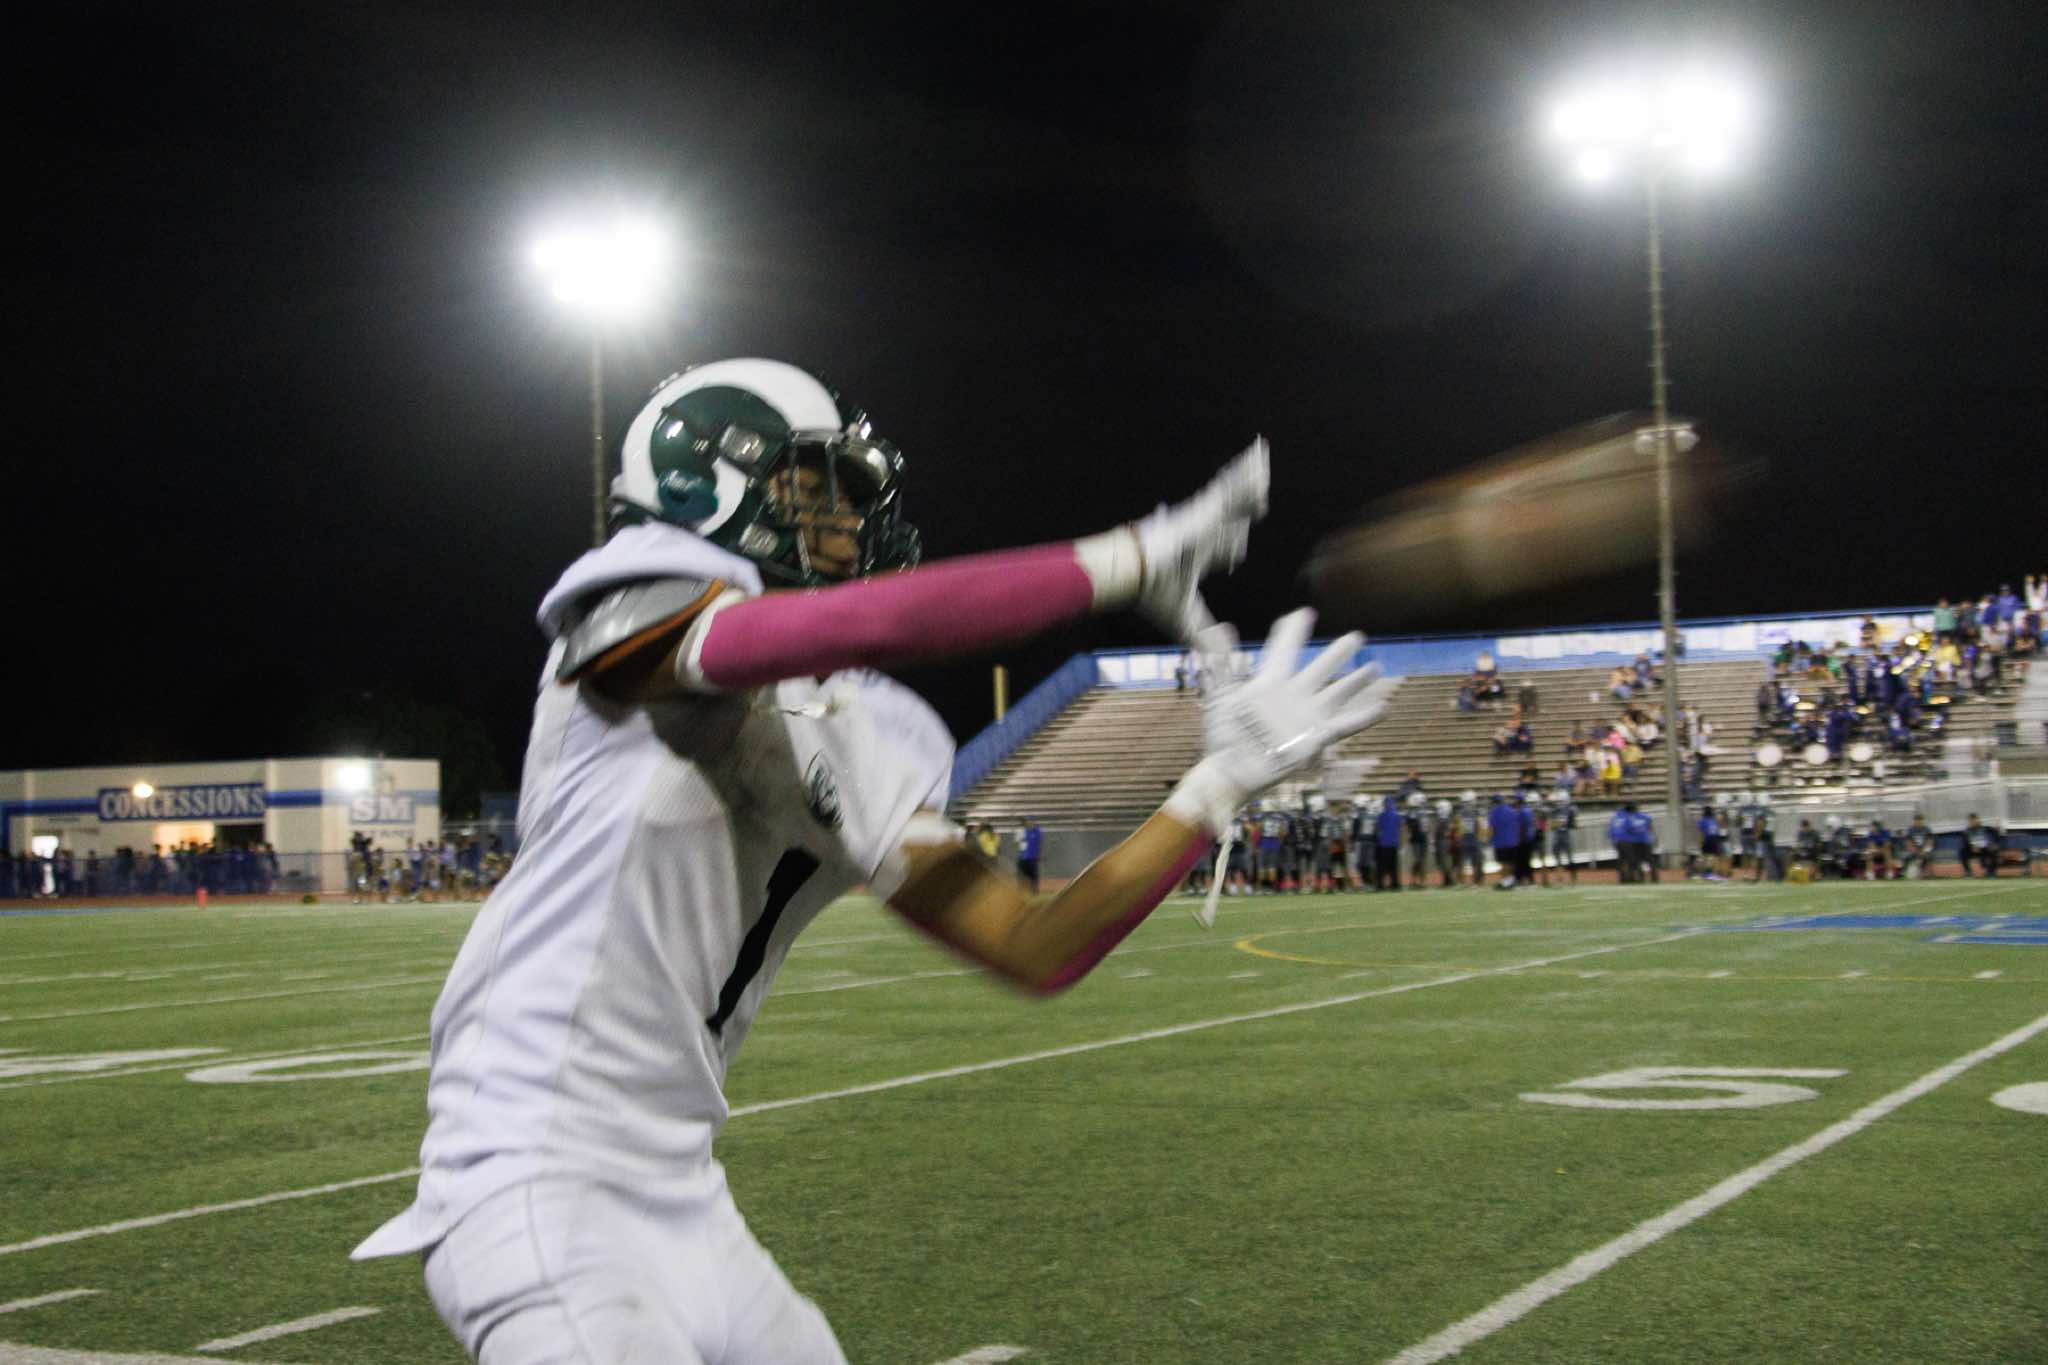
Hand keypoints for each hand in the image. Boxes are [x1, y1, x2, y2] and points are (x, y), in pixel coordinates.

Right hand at [1132, 438, 1268, 643]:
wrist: (1132, 571)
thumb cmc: (1152, 592)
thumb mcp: (1187, 620)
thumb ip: (1206, 637)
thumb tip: (1225, 658)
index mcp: (1196, 554)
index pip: (1219, 549)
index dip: (1229, 551)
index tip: (1236, 557)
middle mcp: (1203, 531)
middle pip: (1230, 515)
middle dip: (1244, 507)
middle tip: (1259, 502)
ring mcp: (1205, 516)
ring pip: (1234, 494)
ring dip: (1249, 478)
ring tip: (1263, 459)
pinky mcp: (1206, 506)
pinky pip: (1232, 484)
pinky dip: (1246, 472)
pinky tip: (1259, 455)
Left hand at [1204, 607, 1391, 796]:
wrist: (1229, 771)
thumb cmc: (1223, 735)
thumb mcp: (1222, 695)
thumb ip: (1223, 661)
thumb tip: (1220, 626)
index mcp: (1270, 682)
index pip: (1285, 648)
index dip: (1294, 630)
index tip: (1304, 613)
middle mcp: (1293, 696)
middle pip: (1321, 668)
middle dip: (1338, 653)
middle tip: (1357, 636)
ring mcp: (1306, 717)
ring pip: (1338, 693)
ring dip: (1357, 682)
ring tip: (1375, 668)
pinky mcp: (1313, 739)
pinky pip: (1343, 725)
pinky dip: (1363, 717)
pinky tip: (1381, 708)